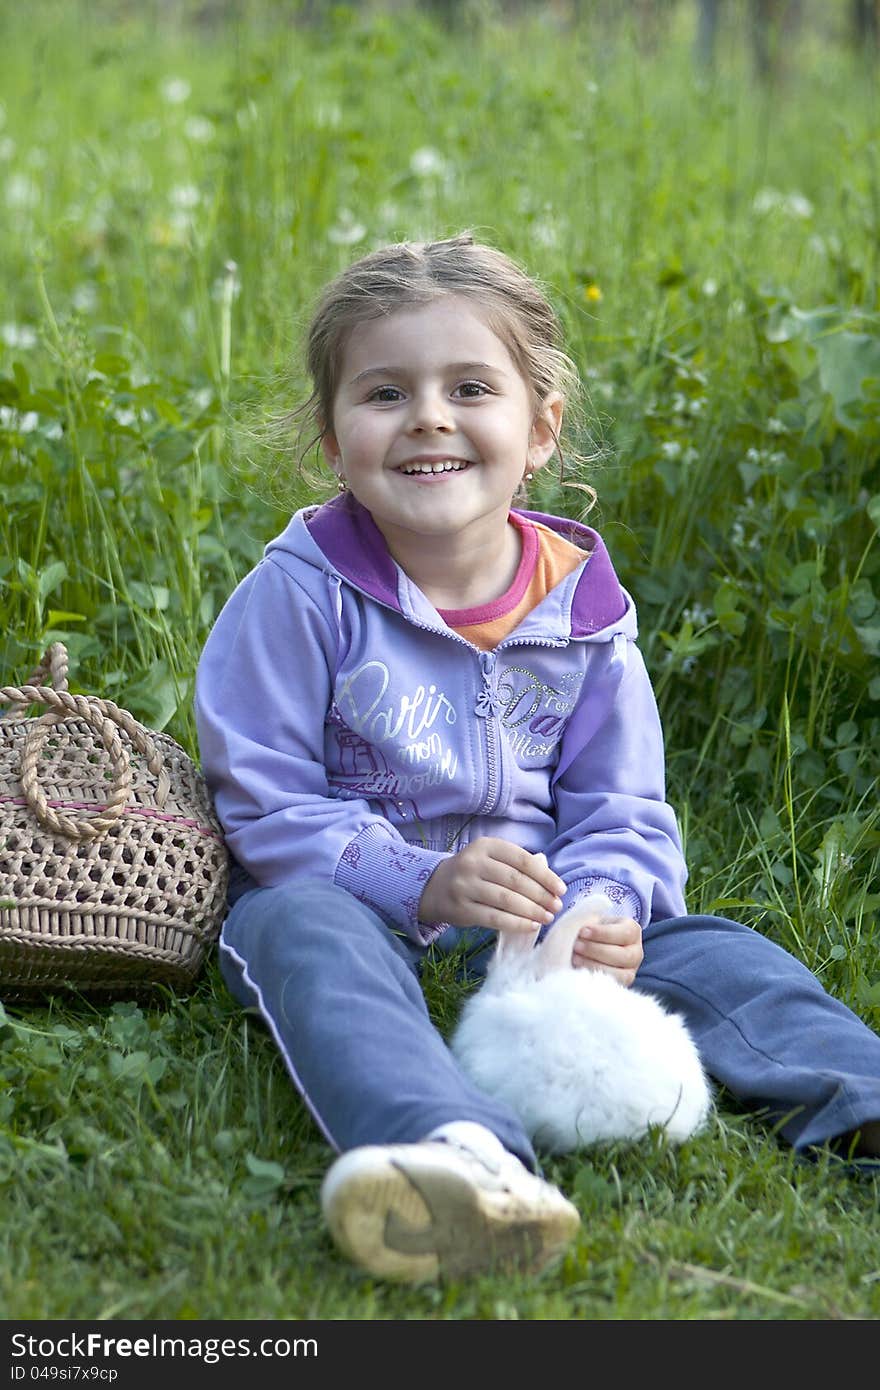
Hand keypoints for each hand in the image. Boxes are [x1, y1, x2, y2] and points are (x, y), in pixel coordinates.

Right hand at [419, 838, 565, 933]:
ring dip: (532, 911)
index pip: (522, 860)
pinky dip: (516, 923)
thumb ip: (519, 865)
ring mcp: (465, 886)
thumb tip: (551, 883)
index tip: (561, 889)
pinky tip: (531, 926)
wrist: (435, 887)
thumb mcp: (492, 859)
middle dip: (541, 895)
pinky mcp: (461, 909)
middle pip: (515, 881)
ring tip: (547, 917)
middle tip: (556, 906)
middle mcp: (473, 863)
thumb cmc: (474, 873)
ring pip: (506, 900)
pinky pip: (495, 918)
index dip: (545, 876)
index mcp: (486, 846)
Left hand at [570, 909, 642, 986]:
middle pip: (624, 955)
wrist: (583, 947)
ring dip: (595, 966)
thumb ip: (588, 918)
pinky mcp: (621, 986)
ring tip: (575, 959)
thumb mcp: (589, 920)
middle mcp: (636, 952)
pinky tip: (579, 972)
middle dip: (597, 950)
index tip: (582, 931)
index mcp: (632, 930)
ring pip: (621, 974)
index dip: (603, 933)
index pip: (625, 932)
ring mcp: (631, 971)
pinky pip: (613, 987)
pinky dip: (595, 980)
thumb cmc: (587, 931)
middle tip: (576, 946)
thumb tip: (584, 921)